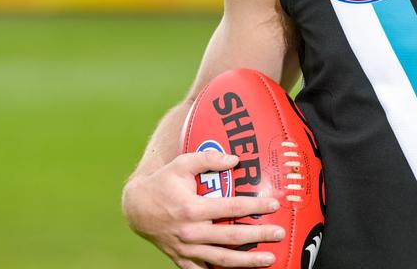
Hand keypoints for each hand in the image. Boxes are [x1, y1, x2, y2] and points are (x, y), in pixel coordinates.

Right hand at [123, 151, 284, 267]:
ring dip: (247, 261)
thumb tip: (234, 160)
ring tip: (269, 259)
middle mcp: (191, 232)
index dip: (254, 207)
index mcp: (192, 208)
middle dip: (258, 236)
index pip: (230, 208)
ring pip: (221, 259)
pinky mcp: (182, 258)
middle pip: (231, 237)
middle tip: (279, 233)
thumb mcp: (181, 164)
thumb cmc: (163, 183)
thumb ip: (207, 159)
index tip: (273, 205)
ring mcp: (186, 249)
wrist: (136, 209)